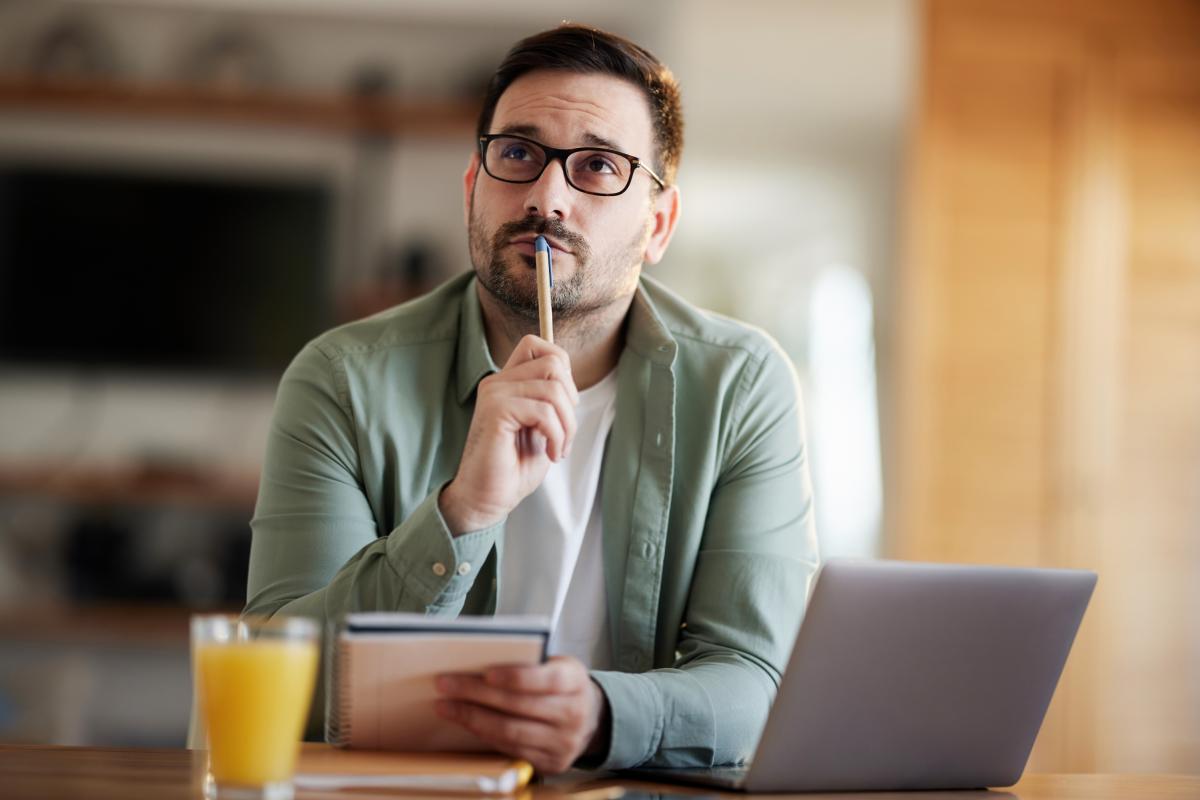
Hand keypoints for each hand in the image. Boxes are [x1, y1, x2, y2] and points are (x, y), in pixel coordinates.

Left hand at [433, 656, 609, 774]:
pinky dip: (484, 735)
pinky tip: (466, 722)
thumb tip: (479, 660)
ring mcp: (563, 743)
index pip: (547, 680)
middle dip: (477, 694)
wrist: (590, 719)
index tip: (486, 672)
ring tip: (446, 706)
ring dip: (472, 718)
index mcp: (576, 682)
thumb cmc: (563, 685)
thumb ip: (530, 664)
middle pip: (519, 706)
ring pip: (511, 732)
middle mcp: (573, 714)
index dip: (516, 677)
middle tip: (446, 684)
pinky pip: (510, 750)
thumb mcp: (557, 666)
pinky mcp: (550, 762)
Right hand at [440, 335, 578, 534]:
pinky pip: (543, 412)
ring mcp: (494, 393)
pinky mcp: (496, 411)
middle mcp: (497, 381)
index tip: (564, 407)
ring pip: (554, 388)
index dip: (564, 370)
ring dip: (567, 425)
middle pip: (554, 362)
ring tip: (558, 448)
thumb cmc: (513, 468)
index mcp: (506, 382)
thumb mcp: (541, 427)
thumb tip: (569, 380)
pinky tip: (550, 454)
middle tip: (564, 433)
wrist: (486, 499)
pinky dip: (557, 435)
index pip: (538, 345)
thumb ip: (551, 399)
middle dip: (571, 400)